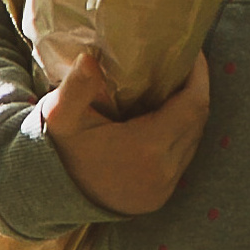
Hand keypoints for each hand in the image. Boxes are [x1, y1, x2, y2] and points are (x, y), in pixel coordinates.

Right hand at [42, 47, 212, 214]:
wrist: (50, 195)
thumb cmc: (59, 148)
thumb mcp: (61, 115)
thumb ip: (76, 87)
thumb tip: (88, 58)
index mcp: (146, 148)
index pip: (193, 105)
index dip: (199, 76)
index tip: (191, 53)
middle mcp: (162, 171)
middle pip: (197, 122)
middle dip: (196, 90)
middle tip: (184, 65)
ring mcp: (163, 187)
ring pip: (193, 141)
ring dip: (190, 114)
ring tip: (176, 88)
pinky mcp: (159, 196)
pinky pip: (182, 159)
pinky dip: (180, 137)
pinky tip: (166, 118)